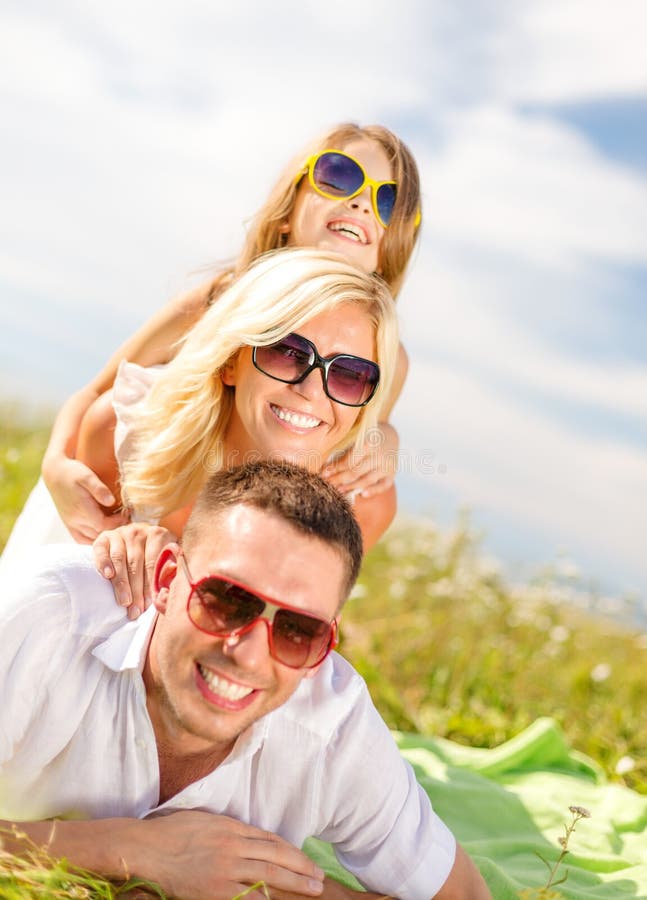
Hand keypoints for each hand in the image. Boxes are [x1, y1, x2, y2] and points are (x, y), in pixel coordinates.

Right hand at [43, 457, 127, 542]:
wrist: (54, 473)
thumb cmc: (72, 472)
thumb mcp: (87, 476)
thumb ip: (99, 489)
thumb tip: (111, 501)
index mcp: (81, 509)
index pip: (103, 525)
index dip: (118, 522)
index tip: (127, 513)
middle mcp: (75, 520)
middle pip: (99, 534)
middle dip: (114, 529)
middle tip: (127, 520)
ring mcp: (71, 523)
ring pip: (90, 539)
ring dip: (105, 535)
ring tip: (117, 525)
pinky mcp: (69, 524)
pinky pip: (81, 539)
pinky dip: (92, 540)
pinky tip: (102, 533)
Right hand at [93, 522, 175, 617]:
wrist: (134, 541)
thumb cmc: (153, 557)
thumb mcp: (166, 560)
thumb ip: (170, 570)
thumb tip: (169, 587)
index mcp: (159, 535)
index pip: (153, 562)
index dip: (151, 584)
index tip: (150, 603)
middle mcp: (139, 531)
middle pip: (136, 563)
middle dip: (136, 590)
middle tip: (135, 610)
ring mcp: (120, 533)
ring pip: (120, 559)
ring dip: (121, 583)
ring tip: (124, 602)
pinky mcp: (104, 537)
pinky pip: (102, 550)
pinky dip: (104, 563)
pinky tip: (107, 576)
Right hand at [130, 812, 324, 899]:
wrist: (146, 848)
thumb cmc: (172, 832)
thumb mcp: (206, 821)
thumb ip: (229, 829)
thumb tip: (250, 838)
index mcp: (231, 827)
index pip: (270, 839)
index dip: (290, 850)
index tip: (305, 859)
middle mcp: (233, 846)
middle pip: (276, 856)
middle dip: (302, 867)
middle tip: (320, 877)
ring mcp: (225, 870)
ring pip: (269, 877)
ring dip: (294, 883)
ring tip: (312, 889)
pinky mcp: (215, 891)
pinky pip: (248, 897)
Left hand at [322, 424, 398, 499]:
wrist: (389, 436)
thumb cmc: (365, 438)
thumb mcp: (356, 439)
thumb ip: (344, 451)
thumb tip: (326, 468)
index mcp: (369, 443)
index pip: (350, 460)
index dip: (335, 468)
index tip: (323, 473)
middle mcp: (380, 455)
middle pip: (356, 472)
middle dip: (340, 479)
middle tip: (328, 485)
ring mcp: (388, 465)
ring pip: (367, 480)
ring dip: (351, 487)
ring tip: (339, 491)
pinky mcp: (393, 473)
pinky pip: (383, 486)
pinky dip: (373, 491)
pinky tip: (362, 494)